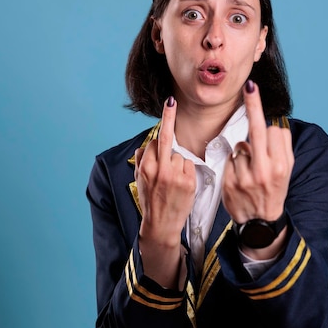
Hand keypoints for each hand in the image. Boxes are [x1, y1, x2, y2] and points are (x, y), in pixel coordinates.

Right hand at [134, 97, 195, 287]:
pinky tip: (181, 184)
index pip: (154, 142)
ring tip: (173, 181)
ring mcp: (174, 175)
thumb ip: (141, 161)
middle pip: (165, 139)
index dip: (159, 136)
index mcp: (145, 167)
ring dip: (177, 163)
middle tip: (171, 101)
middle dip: (168, 117)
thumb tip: (145, 146)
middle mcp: (159, 169)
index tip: (167, 108)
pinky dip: (186, 171)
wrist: (160, 225)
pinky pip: (189, 165)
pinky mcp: (188, 181)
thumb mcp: (139, 181)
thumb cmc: (150, 201)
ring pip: (180, 155)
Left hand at [222, 81, 293, 256]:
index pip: (274, 132)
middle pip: (258, 130)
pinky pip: (231, 159)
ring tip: (251, 172)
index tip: (260, 102)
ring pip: (241, 146)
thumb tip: (275, 123)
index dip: (270, 127)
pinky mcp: (229, 182)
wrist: (260, 224)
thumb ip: (282, 147)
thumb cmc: (274, 190)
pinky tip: (240, 177)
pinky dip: (235, 163)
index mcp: (281, 166)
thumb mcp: (286, 171)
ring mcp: (246, 176)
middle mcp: (265, 170)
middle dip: (254, 106)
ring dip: (244, 152)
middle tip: (251, 86)